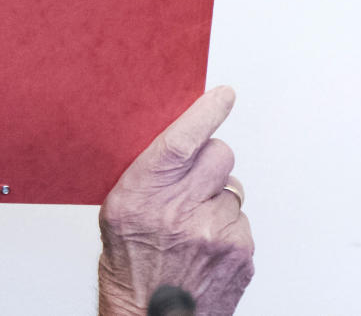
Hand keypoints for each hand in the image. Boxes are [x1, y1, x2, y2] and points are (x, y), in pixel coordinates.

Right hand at [97, 86, 253, 315]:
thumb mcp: (118, 210)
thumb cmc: (129, 265)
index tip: (223, 95)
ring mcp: (216, 233)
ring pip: (233, 190)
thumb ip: (150, 176)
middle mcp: (181, 210)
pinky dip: (227, 228)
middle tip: (196, 178)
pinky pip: (242, 221)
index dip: (205, 113)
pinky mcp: (241, 253)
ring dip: (217, 200)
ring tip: (193, 226)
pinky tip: (206, 246)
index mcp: (143, 194)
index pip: (181, 141)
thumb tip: (182, 143)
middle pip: (220, 155)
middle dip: (211, 160)